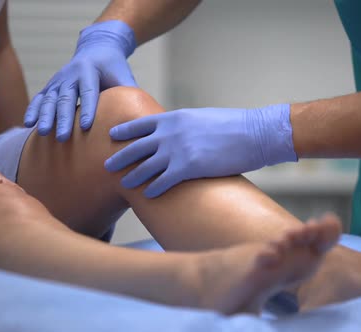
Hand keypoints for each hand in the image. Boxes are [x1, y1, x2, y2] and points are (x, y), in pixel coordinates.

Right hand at [24, 20, 136, 141]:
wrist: (97, 49)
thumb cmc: (114, 68)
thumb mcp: (124, 78)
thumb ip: (130, 95)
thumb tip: (145, 119)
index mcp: (91, 70)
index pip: (89, 92)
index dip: (87, 109)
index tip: (85, 127)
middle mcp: (72, 73)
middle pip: (66, 98)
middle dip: (63, 119)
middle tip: (63, 138)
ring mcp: (59, 79)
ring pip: (49, 98)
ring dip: (45, 116)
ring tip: (43, 133)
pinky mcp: (52, 85)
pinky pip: (40, 97)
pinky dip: (33, 110)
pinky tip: (28, 124)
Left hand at [105, 104, 297, 197]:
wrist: (253, 133)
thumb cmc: (233, 125)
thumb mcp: (201, 118)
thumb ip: (183, 125)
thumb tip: (176, 134)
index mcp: (174, 118)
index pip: (140, 124)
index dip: (124, 131)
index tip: (112, 136)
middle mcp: (170, 133)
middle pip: (136, 147)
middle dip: (120, 157)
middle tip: (107, 165)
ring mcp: (177, 150)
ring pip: (145, 166)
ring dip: (132, 177)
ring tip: (124, 184)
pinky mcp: (188, 167)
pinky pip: (163, 181)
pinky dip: (154, 189)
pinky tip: (148, 195)